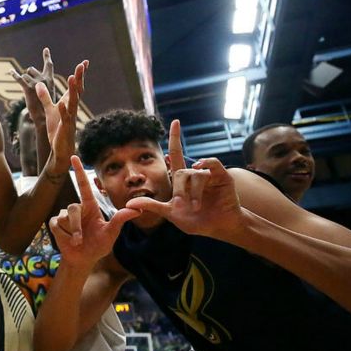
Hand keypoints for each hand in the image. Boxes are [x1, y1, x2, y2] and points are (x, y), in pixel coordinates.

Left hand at [8, 47, 53, 131]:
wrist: (42, 118)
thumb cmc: (44, 108)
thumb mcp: (47, 94)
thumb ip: (43, 84)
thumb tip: (35, 78)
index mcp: (50, 80)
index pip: (49, 65)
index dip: (47, 57)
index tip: (46, 49)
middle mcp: (44, 79)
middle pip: (31, 69)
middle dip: (28, 75)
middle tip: (30, 86)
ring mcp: (36, 83)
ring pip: (24, 76)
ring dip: (23, 82)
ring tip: (27, 92)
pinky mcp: (28, 88)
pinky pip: (19, 78)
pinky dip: (14, 75)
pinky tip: (10, 72)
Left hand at [37, 60, 87, 174]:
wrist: (60, 149)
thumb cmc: (57, 130)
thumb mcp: (49, 111)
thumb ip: (44, 97)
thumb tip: (38, 84)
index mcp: (69, 104)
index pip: (75, 87)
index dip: (79, 75)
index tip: (84, 62)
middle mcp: (72, 109)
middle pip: (77, 91)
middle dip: (79, 78)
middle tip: (81, 65)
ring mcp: (70, 118)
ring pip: (73, 102)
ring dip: (72, 90)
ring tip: (72, 78)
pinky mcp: (65, 128)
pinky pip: (65, 118)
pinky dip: (63, 111)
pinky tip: (61, 104)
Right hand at [48, 156, 139, 267]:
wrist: (83, 260)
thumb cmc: (98, 245)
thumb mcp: (111, 233)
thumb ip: (121, 220)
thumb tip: (137, 209)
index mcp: (90, 206)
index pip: (83, 185)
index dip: (79, 171)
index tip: (74, 156)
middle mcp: (77, 208)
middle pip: (73, 208)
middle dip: (76, 227)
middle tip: (80, 241)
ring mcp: (64, 216)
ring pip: (65, 218)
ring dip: (72, 233)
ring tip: (77, 242)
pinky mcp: (55, 224)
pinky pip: (57, 225)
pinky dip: (64, 236)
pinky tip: (68, 241)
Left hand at [125, 120, 243, 238]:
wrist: (219, 228)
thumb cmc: (197, 221)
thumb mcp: (170, 214)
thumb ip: (152, 206)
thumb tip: (128, 204)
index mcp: (182, 181)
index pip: (176, 154)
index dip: (175, 138)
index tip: (175, 122)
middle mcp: (195, 174)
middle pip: (181, 172)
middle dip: (180, 190)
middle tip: (183, 206)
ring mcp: (210, 175)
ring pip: (195, 173)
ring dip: (193, 191)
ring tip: (195, 206)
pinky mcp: (223, 178)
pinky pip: (213, 164)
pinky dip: (207, 163)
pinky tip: (200, 168)